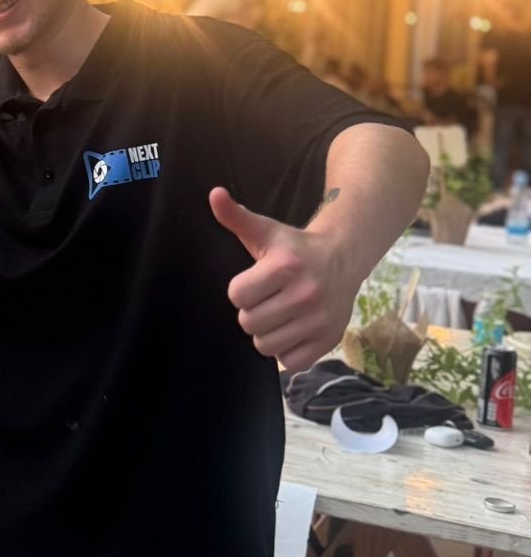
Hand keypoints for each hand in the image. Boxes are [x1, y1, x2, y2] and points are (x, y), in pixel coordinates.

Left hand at [210, 186, 358, 372]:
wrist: (342, 258)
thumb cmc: (295, 247)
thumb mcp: (266, 230)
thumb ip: (236, 216)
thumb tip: (214, 194)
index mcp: (285, 266)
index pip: (237, 296)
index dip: (241, 291)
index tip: (255, 282)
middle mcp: (305, 294)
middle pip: (249, 323)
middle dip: (253, 312)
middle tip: (267, 300)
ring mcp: (319, 320)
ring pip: (266, 346)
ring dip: (267, 333)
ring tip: (279, 315)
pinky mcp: (329, 339)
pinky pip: (291, 362)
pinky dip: (287, 350)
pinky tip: (292, 330)